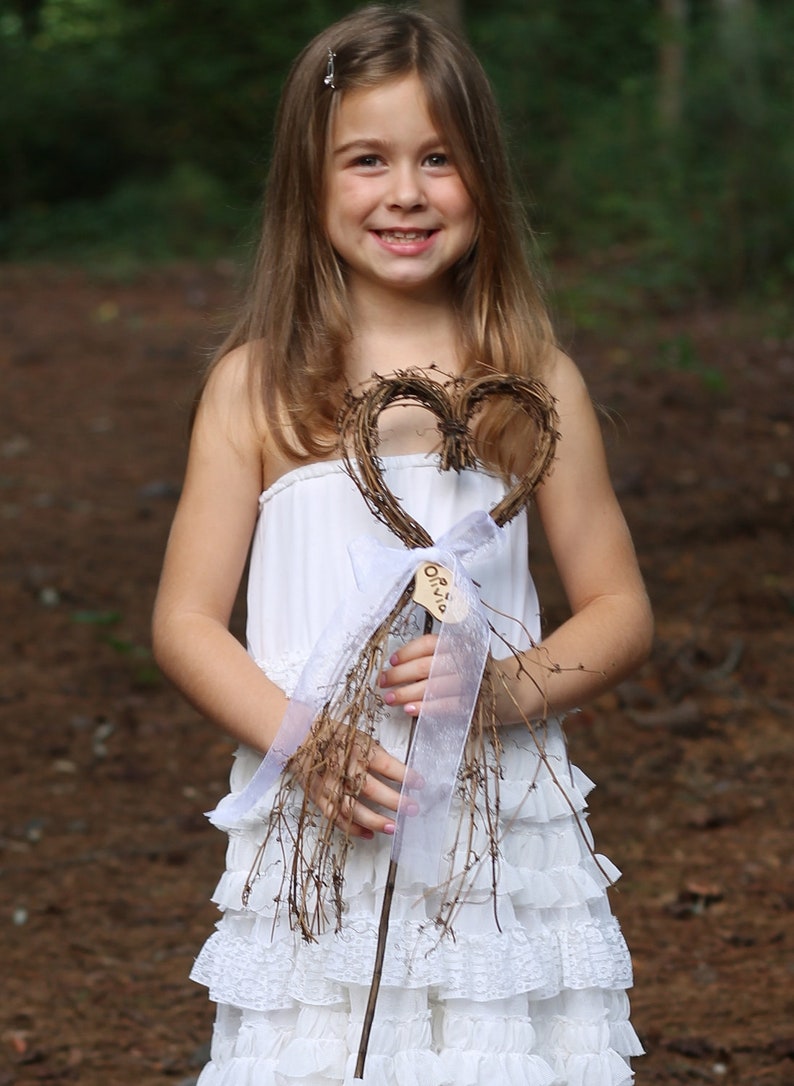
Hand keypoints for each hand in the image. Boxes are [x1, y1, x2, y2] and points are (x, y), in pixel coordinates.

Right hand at [291, 726, 414, 839]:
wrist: (295, 736)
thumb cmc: (332, 735)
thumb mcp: (358, 736)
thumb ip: (376, 754)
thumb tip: (400, 772)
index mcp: (357, 749)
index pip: (386, 765)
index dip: (405, 776)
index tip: (420, 783)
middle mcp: (343, 768)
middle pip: (371, 789)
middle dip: (394, 801)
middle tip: (412, 808)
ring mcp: (329, 784)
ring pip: (352, 808)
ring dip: (375, 820)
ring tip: (393, 827)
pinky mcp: (318, 796)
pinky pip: (335, 817)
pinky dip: (352, 828)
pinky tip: (368, 834)